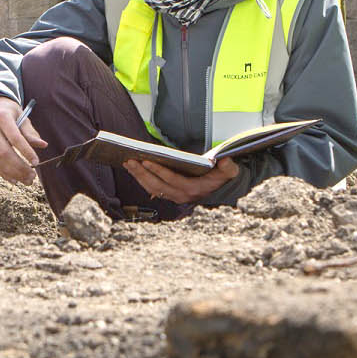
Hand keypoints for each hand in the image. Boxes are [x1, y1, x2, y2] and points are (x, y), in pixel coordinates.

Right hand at [0, 96, 47, 183]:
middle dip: (20, 167)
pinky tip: (15, 180)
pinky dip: (3, 174)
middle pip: (4, 153)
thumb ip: (30, 132)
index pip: (15, 138)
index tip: (37, 162)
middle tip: (33, 176)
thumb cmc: (8, 113)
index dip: (26, 151)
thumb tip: (43, 145)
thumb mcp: (20, 116)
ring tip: (27, 180)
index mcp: (2, 117)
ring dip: (13, 174)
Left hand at [123, 156, 238, 205]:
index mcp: (192, 189)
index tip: (146, 161)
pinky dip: (141, 179)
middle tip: (130, 160)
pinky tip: (133, 169)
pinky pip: (152, 188)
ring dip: (138, 176)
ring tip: (127, 163)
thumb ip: (228, 167)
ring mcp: (173, 196)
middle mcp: (180, 195)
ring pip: (151, 187)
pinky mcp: (168, 194)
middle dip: (141, 172)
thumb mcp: (229, 171)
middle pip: (156, 185)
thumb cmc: (221, 177)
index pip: (172, 179)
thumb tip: (226, 160)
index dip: (158, 171)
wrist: (220, 189)